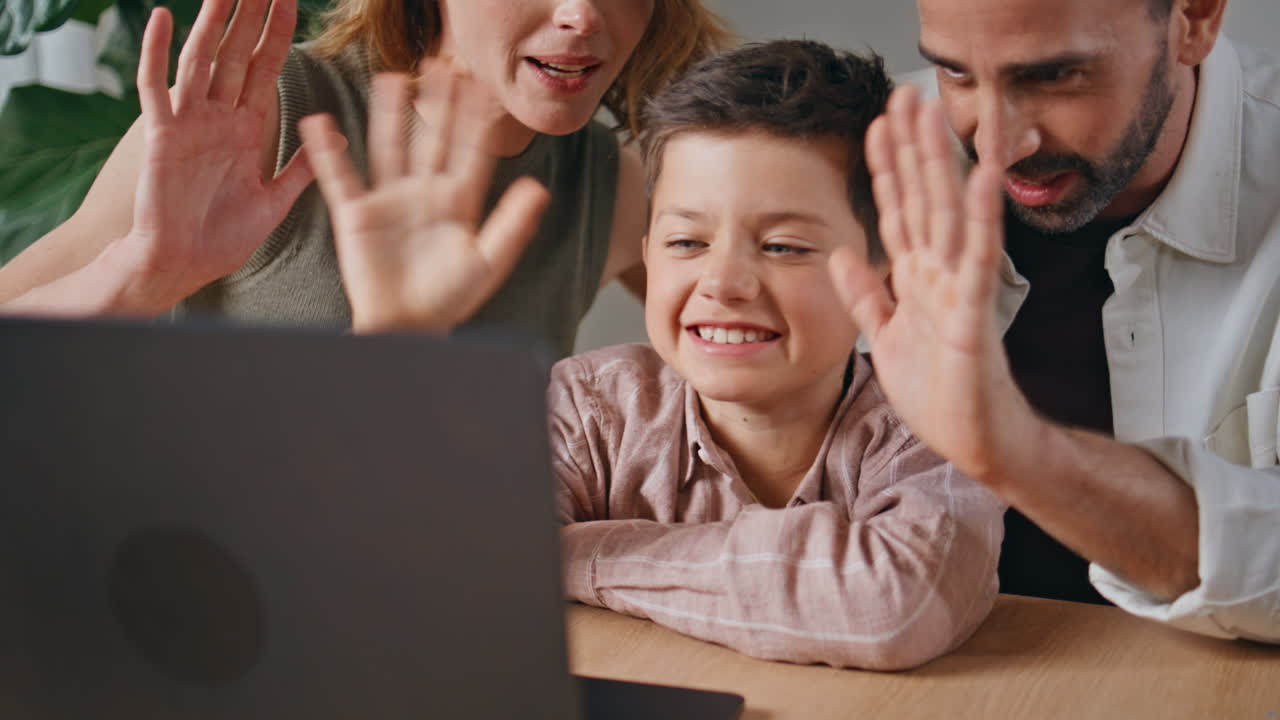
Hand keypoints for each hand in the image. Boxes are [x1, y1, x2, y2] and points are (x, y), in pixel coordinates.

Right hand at [124, 0, 313, 307]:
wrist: (182, 266)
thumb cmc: (222, 238)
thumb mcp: (276, 201)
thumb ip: (303, 168)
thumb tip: (337, 137)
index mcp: (246, 130)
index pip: (266, 69)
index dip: (278, 34)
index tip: (291, 0)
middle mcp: (218, 118)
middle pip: (237, 54)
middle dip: (250, 16)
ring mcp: (188, 124)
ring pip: (200, 60)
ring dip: (212, 23)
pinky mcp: (161, 137)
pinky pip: (155, 88)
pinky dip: (154, 53)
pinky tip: (160, 18)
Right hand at [299, 63, 549, 333]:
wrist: (409, 328)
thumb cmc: (450, 300)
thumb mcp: (489, 262)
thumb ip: (513, 225)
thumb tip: (538, 188)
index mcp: (458, 202)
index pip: (469, 152)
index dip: (475, 120)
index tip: (482, 87)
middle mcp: (424, 194)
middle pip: (431, 139)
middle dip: (437, 104)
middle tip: (440, 65)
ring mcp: (390, 201)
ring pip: (389, 146)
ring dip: (389, 114)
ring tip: (391, 78)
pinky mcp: (357, 215)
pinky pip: (341, 177)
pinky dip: (328, 152)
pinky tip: (321, 124)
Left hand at [829, 86, 1042, 482]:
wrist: (975, 442)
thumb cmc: (939, 392)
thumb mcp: (887, 336)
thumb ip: (866, 294)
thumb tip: (843, 254)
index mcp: (916, 280)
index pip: (897, 212)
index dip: (886, 170)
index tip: (875, 125)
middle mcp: (939, 275)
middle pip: (923, 199)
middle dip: (912, 148)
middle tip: (906, 94)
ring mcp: (959, 291)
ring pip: (948, 215)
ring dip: (941, 164)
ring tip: (934, 117)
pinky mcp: (975, 315)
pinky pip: (977, 261)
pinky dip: (978, 219)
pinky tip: (977, 179)